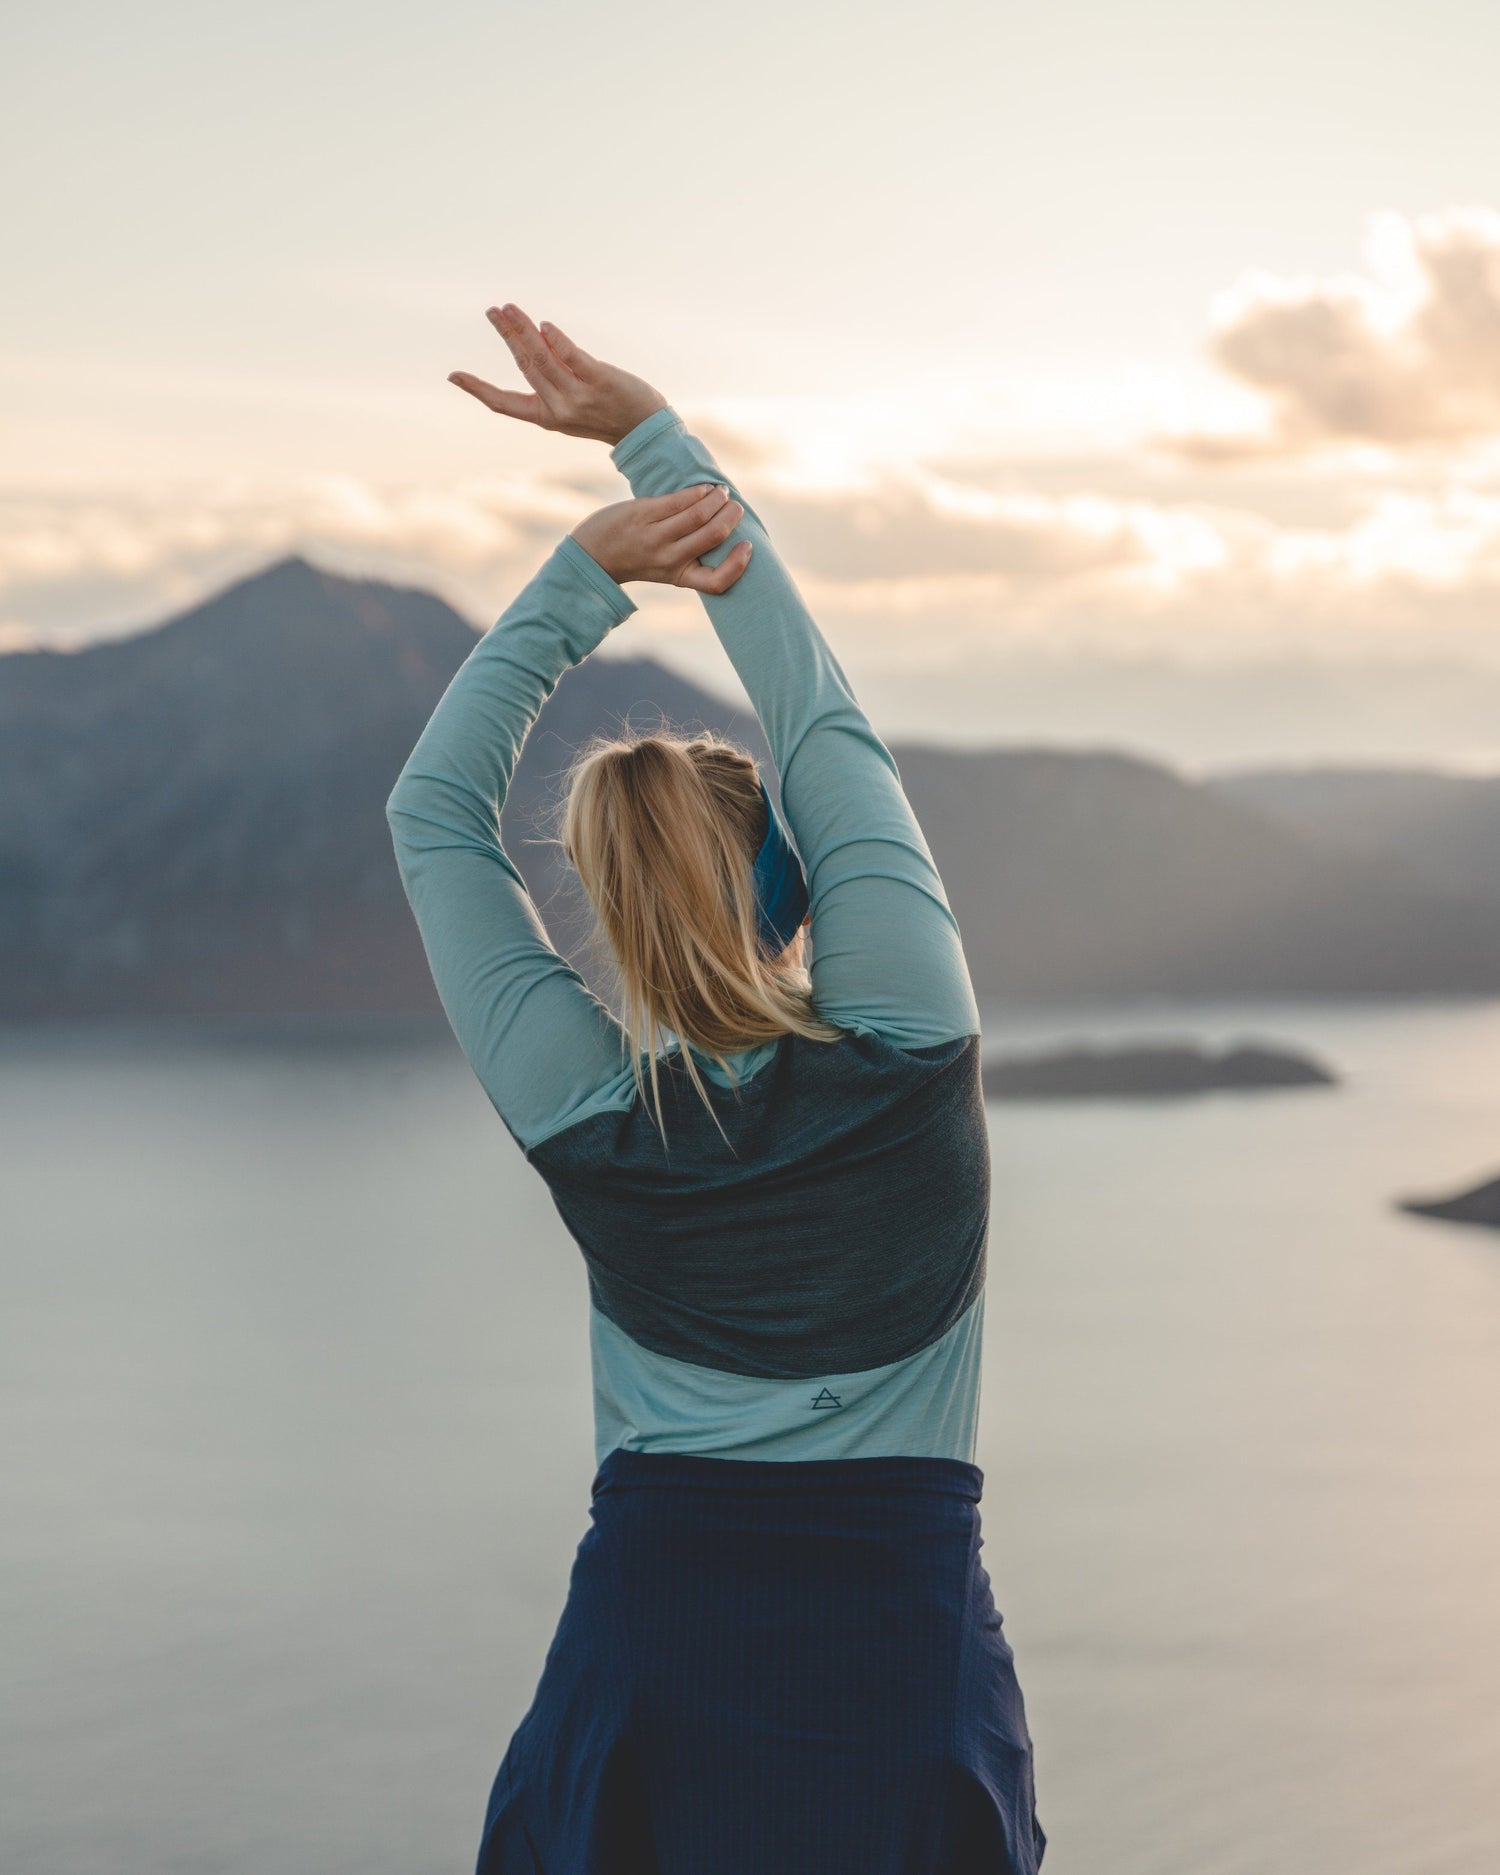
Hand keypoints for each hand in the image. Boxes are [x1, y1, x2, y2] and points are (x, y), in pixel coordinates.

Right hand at [449, 303, 666, 444]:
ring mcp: (577, 396)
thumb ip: (553, 378)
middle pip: (523, 365)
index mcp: (545, 417)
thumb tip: (537, 337)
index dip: (478, 390)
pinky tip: (543, 325)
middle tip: (492, 311)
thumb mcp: (572, 406)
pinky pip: (571, 356)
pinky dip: (555, 339)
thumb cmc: (607, 415)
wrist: (644, 431)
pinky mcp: (598, 381)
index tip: (453, 376)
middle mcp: (557, 408)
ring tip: (508, 308)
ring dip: (522, 329)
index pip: (503, 404)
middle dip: (505, 335)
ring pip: (541, 357)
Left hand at [572, 486, 752, 591]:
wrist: (594, 555)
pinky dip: (698, 491)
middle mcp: (669, 559)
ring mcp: (655, 537)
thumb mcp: (666, 567)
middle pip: (713, 536)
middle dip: (731, 516)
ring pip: (698, 514)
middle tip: (735, 507)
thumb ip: (692, 553)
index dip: (738, 566)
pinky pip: (679, 500)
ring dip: (717, 499)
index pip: (716, 582)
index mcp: (680, 576)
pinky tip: (705, 488)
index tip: (748, 547)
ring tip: (722, 492)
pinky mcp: (643, 514)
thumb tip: (726, 525)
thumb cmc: (639, 557)